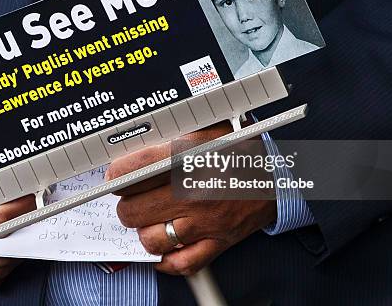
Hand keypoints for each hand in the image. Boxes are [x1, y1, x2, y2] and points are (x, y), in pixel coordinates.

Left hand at [105, 121, 276, 275]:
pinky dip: (166, 260)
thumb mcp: (206, 128)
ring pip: (152, 239)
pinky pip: (182, 263)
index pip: (135, 171)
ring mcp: (206, 221)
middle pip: (134, 210)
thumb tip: (133, 147)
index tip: (114, 176)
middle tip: (130, 198)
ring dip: (143, 231)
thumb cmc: (238, 148)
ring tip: (148, 219)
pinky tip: (163, 246)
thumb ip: (169, 135)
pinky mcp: (218, 242)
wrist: (278, 172)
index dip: (117, 174)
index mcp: (189, 159)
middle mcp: (195, 192)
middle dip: (126, 205)